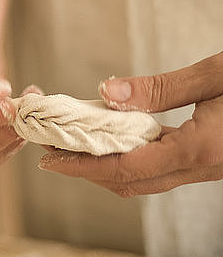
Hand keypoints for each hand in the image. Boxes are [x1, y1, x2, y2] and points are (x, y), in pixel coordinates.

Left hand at [38, 51, 222, 196]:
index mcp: (200, 150)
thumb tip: (107, 92)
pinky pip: (160, 168)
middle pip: (130, 180)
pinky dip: (129, 158)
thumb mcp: (213, 76)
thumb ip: (160, 88)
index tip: (50, 159)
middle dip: (85, 167)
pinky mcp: (208, 160)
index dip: (83, 165)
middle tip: (51, 146)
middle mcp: (201, 167)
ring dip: (105, 165)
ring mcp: (206, 167)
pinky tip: (112, 139)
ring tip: (73, 143)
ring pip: (144, 178)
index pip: (126, 168)